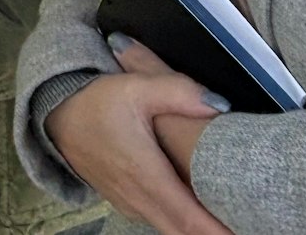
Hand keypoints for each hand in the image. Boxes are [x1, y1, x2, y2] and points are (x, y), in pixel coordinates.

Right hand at [45, 35, 232, 234]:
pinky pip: (161, 221)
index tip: (245, 229)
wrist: (56, 114)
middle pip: (185, 232)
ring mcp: (131, 204)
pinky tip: (201, 214)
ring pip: (172, 229)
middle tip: (249, 225)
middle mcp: (140, 198)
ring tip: (230, 221)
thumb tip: (219, 105)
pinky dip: (183, 224)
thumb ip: (180, 92)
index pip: (190, 218)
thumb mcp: (136, 87)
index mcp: (147, 175)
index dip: (218, 230)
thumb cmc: (96, 101)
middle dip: (214, 233)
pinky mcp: (127, 202)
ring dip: (198, 229)